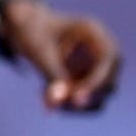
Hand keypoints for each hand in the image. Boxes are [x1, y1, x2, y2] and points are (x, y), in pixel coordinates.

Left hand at [4, 0, 121, 111]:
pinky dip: (68, 106)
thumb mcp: (38, 50)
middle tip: (48, 101)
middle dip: (81, 97)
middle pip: (108, 84)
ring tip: (43, 96)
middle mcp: (104, 52)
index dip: (96, 82)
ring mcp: (100, 69)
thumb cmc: (32, 32)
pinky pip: (86, 104)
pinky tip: (46, 94)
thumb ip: (50, 75)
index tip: (75, 100)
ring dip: (73, 106)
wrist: (27, 29)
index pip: (108, 60)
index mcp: (95, 33)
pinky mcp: (90, 83)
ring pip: (98, 99)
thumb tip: (56, 105)